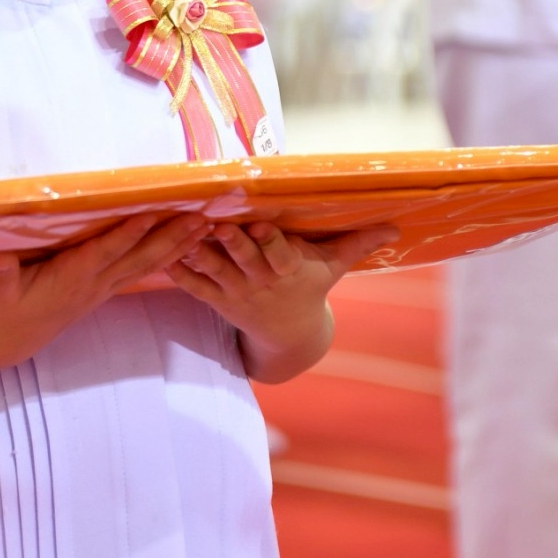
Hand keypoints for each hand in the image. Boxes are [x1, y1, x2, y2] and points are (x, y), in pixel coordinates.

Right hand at [0, 211, 211, 362]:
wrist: (11, 339)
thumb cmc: (2, 309)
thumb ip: (2, 275)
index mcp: (70, 278)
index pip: (104, 253)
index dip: (126, 235)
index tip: (151, 215)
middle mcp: (94, 283)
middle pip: (138, 258)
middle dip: (170, 238)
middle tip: (200, 218)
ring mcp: (102, 288)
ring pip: (147, 265)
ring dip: (178, 247)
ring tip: (205, 228)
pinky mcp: (104, 289)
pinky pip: (142, 271)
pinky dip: (166, 258)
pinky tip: (185, 246)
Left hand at [167, 218, 396, 383]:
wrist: (288, 335)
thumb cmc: (310, 286)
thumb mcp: (333, 266)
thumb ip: (357, 243)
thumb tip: (395, 226)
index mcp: (288, 269)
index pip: (281, 254)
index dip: (271, 240)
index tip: (263, 222)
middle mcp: (260, 281)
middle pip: (245, 260)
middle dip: (233, 243)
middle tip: (219, 224)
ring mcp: (235, 291)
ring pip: (215, 271)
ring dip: (199, 254)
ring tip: (184, 236)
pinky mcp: (215, 298)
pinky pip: (194, 286)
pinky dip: (178, 272)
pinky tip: (162, 255)